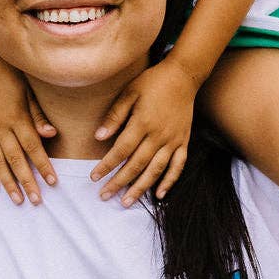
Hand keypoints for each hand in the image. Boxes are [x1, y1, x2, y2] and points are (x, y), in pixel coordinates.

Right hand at [0, 47, 56, 204]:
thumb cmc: (11, 77)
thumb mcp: (28, 93)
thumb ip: (38, 115)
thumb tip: (52, 134)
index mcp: (18, 118)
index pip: (34, 148)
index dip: (44, 166)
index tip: (53, 182)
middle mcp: (1, 127)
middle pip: (17, 159)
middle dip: (28, 182)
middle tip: (37, 201)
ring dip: (8, 182)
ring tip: (17, 200)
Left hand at [91, 57, 196, 204]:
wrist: (183, 76)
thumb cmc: (152, 82)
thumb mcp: (129, 92)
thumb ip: (114, 116)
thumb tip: (98, 137)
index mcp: (143, 123)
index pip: (121, 150)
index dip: (107, 165)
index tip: (94, 177)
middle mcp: (159, 135)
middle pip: (136, 165)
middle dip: (119, 182)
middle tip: (104, 196)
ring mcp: (173, 140)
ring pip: (156, 170)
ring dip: (140, 188)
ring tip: (126, 202)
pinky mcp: (184, 142)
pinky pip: (178, 166)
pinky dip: (169, 181)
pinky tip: (159, 195)